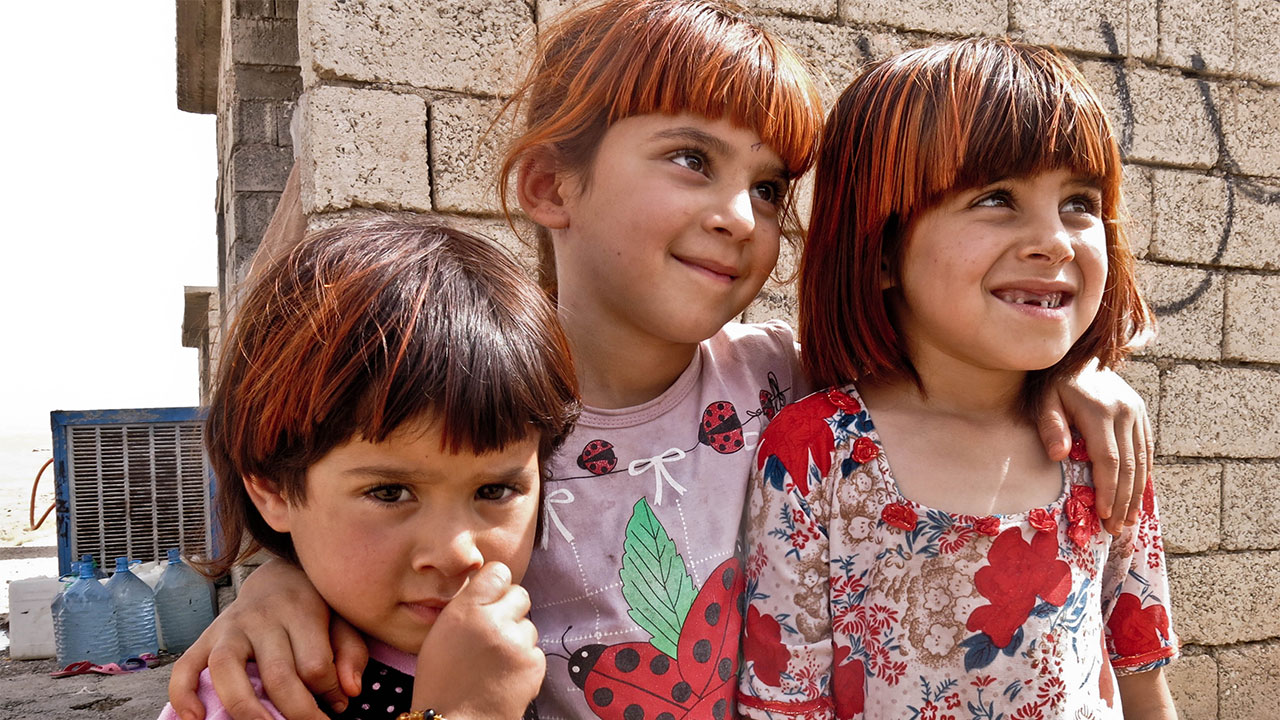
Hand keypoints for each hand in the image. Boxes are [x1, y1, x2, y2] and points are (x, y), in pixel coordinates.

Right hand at [167, 559, 368, 719]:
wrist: (279, 573)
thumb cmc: (316, 604)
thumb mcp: (343, 617)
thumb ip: (350, 652)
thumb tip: (348, 692)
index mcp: (300, 610)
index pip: (315, 665)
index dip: (329, 693)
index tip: (336, 705)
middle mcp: (262, 618)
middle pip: (278, 674)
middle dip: (296, 712)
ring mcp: (229, 627)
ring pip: (228, 669)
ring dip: (245, 708)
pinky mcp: (205, 637)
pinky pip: (185, 667)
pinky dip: (183, 694)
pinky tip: (194, 719)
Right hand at [411, 562, 544, 719]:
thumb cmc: (441, 681)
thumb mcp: (441, 632)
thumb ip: (467, 605)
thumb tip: (489, 586)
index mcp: (467, 609)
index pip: (499, 572)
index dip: (496, 585)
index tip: (491, 597)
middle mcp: (495, 621)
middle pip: (520, 595)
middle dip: (510, 610)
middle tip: (494, 631)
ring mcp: (518, 643)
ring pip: (529, 625)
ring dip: (517, 637)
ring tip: (495, 660)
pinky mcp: (534, 664)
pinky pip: (536, 650)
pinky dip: (525, 660)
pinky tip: (505, 675)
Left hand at [1037, 360, 1152, 533]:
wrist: (1079, 355)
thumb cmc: (1054, 382)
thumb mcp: (1045, 400)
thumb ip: (1051, 426)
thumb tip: (1058, 455)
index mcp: (1100, 412)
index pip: (1109, 460)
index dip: (1109, 490)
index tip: (1104, 515)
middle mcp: (1125, 413)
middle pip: (1129, 466)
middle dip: (1123, 501)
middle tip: (1116, 528)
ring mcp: (1136, 413)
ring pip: (1142, 461)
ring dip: (1136, 494)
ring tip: (1128, 521)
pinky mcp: (1141, 414)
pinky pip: (1146, 450)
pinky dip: (1143, 475)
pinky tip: (1138, 496)